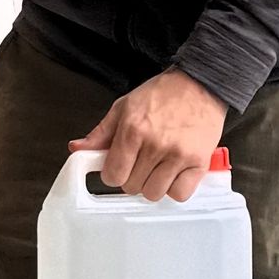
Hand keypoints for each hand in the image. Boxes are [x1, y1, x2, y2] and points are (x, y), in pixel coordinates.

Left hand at [72, 67, 227, 203]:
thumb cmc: (164, 94)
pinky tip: (174, 174)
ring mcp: (178, 155)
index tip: (119, 166)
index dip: (113, 173)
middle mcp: (155, 144)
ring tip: (158, 167)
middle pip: (132, 187)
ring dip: (153, 185)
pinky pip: (180, 194)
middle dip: (133, 177)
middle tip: (141, 162)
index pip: (112, 175)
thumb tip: (78, 149)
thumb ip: (101, 132)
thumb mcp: (125, 106)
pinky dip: (175, 189)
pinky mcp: (199, 162)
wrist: (201, 84)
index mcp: (133, 130)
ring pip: (154, 194)